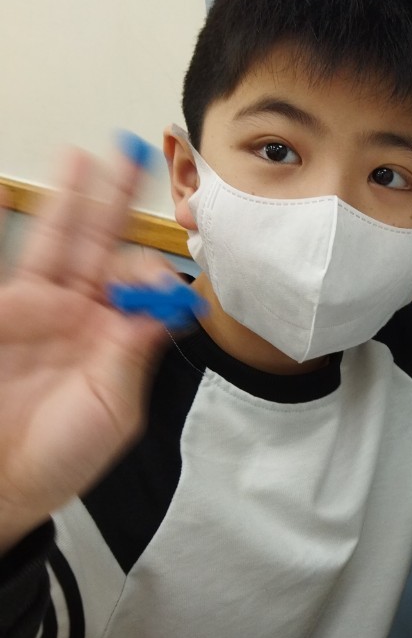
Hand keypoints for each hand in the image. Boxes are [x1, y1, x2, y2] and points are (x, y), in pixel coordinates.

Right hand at [0, 143, 171, 552]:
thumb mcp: (113, 408)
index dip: (151, 271)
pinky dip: (16, 224)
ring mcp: (38, 310)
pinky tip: (16, 192)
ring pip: (59, 243)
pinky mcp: (3, 311)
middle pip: (102, 246)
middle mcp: (81, 315)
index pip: (142, 284)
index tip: (156, 279)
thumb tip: (169, 305)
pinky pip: (15, 260)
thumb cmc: (63, 456)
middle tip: (131, 156)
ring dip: (71, 200)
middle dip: (117, 201)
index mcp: (118, 338)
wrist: (3, 482)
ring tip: (83, 158)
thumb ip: (134, 352)